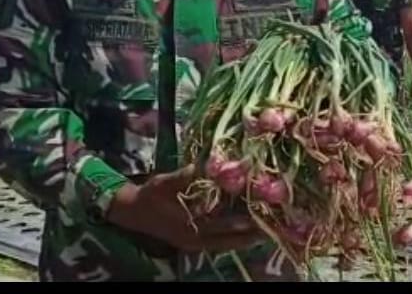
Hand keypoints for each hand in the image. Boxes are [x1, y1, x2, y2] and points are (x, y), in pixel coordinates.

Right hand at [106, 165, 266, 252]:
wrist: (132, 213)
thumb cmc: (150, 195)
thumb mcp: (165, 182)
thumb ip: (186, 176)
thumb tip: (208, 165)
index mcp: (190, 227)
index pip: (225, 224)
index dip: (246, 217)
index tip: (266, 207)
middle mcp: (198, 240)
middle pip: (234, 238)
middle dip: (256, 229)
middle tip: (279, 219)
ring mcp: (199, 245)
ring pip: (232, 243)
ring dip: (251, 234)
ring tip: (274, 224)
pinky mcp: (199, 243)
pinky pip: (225, 243)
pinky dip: (240, 236)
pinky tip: (254, 227)